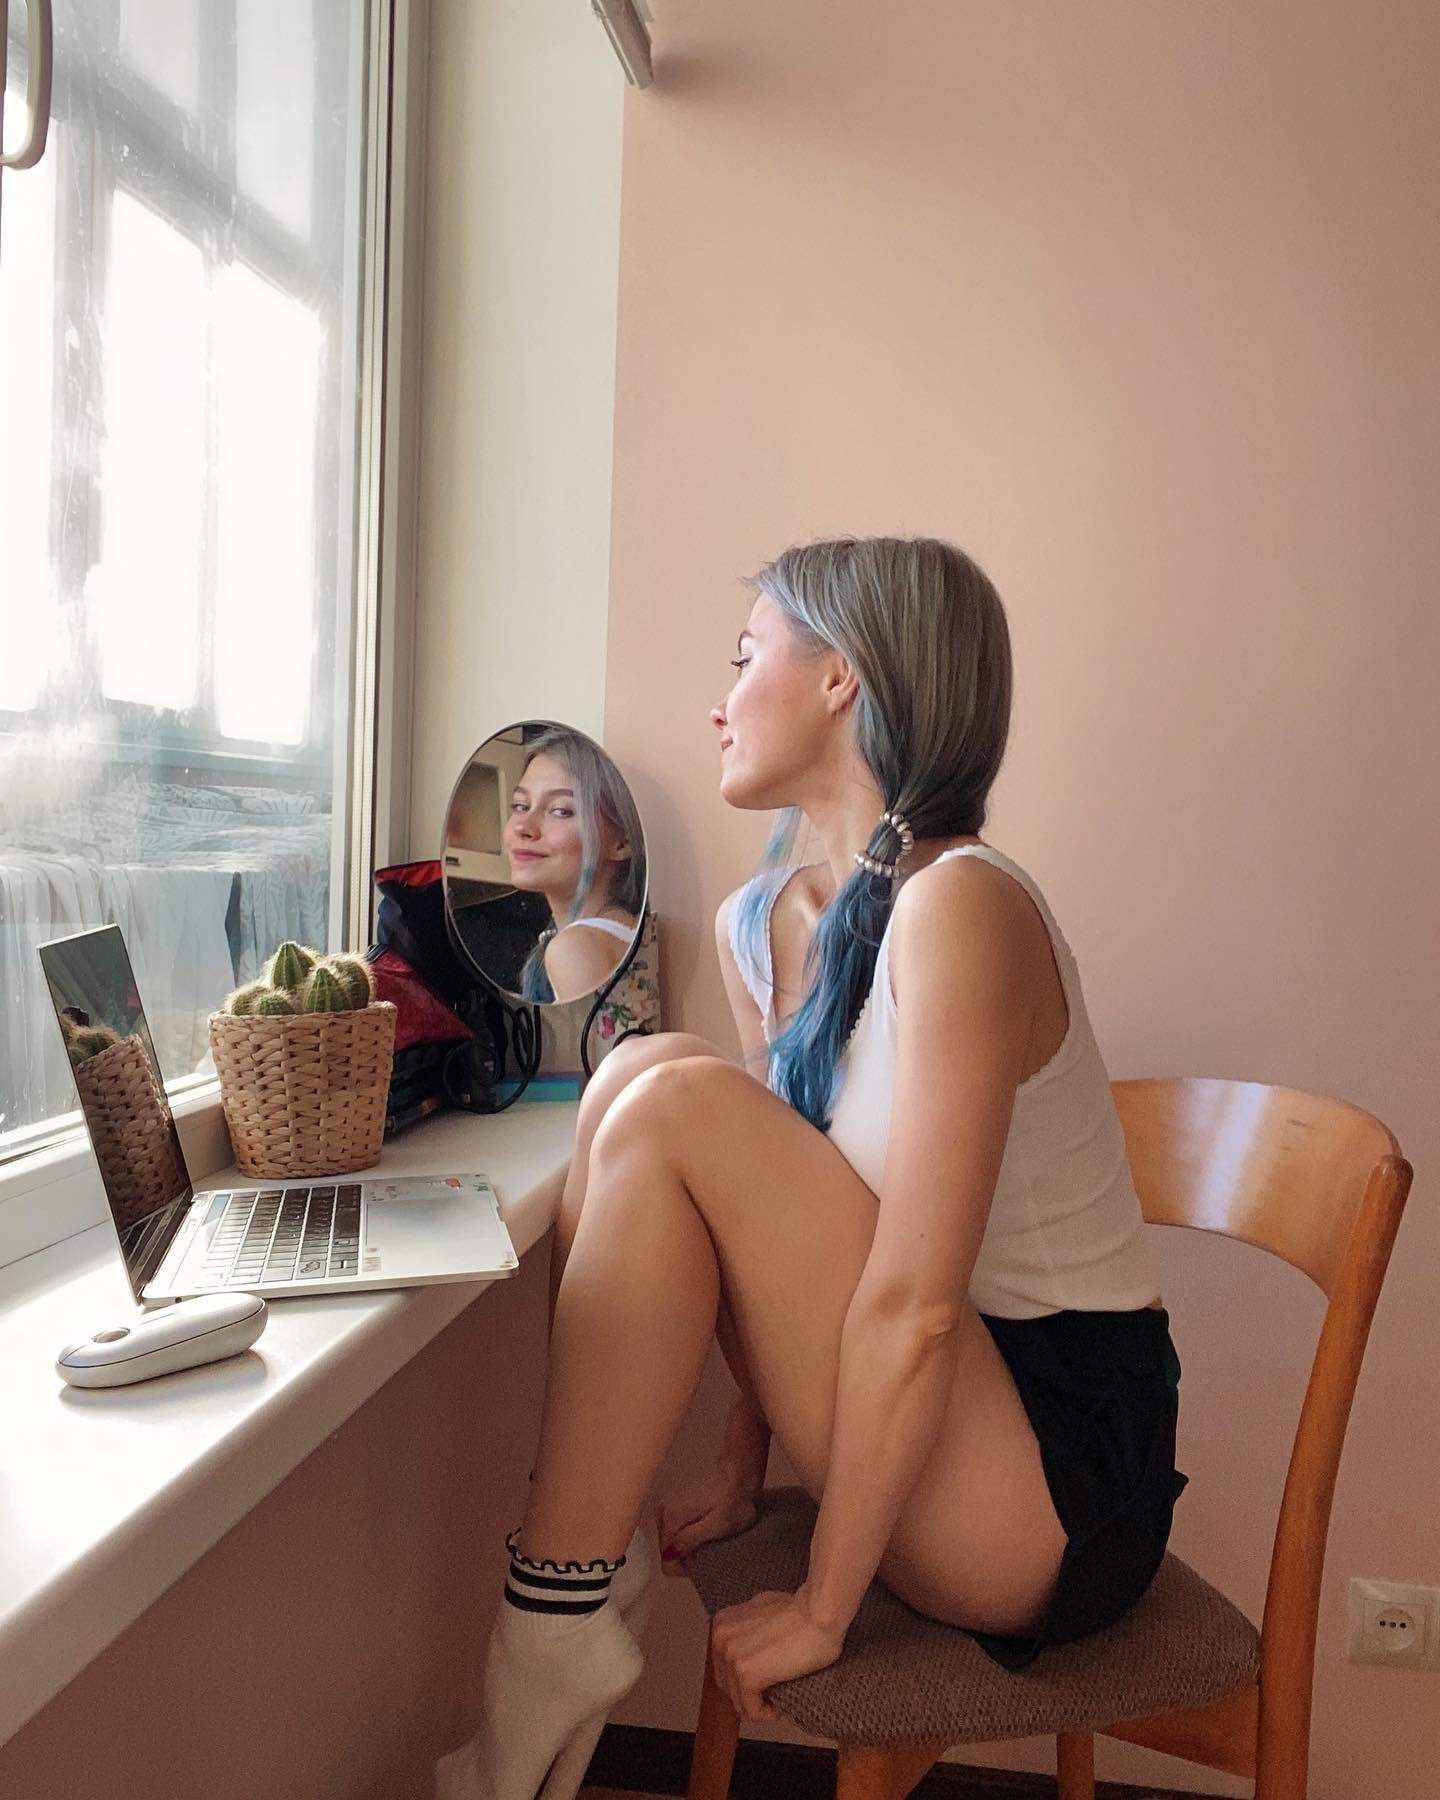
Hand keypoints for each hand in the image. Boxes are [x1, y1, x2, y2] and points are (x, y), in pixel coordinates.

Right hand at [655, 1468, 760, 1573]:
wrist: (741, 1476)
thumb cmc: (735, 1501)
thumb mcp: (718, 1525)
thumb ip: (691, 1539)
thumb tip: (669, 1555)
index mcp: (670, 1519)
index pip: (666, 1561)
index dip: (687, 1566)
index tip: (705, 1557)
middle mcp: (663, 1514)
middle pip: (668, 1554)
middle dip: (688, 1556)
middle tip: (710, 1546)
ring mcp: (668, 1510)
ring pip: (673, 1546)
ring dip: (691, 1548)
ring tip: (711, 1538)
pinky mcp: (676, 1510)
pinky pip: (678, 1535)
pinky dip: (691, 1538)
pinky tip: (707, 1531)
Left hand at [709, 1587, 845, 1722]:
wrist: (818, 1614)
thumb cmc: (801, 1610)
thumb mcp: (762, 1609)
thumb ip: (748, 1626)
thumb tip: (750, 1642)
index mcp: (722, 1623)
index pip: (723, 1664)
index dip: (743, 1677)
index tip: (763, 1680)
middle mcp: (720, 1638)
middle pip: (727, 1684)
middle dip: (747, 1692)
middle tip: (768, 1693)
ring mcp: (731, 1657)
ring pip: (738, 1700)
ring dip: (757, 1705)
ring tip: (776, 1701)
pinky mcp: (746, 1676)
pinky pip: (751, 1710)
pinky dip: (765, 1714)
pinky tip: (778, 1708)